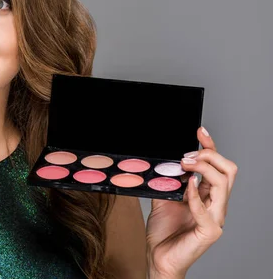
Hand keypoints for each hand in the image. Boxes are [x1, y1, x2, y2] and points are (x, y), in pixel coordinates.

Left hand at [146, 127, 237, 278]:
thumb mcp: (161, 197)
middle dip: (209, 156)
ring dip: (203, 169)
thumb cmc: (164, 231)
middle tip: (186, 154)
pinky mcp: (209, 231)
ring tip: (183, 164)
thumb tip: (162, 160)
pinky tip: (185, 187)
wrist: (158, 257)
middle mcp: (216, 205)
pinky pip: (206, 209)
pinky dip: (195, 194)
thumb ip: (166, 180)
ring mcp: (216, 218)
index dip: (210, 146)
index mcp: (208, 195)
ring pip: (223, 185)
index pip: (217, 165)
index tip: (199, 131)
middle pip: (228, 171)